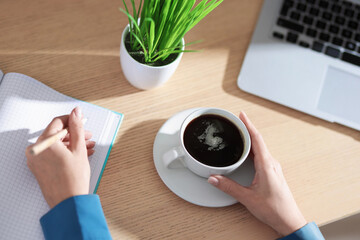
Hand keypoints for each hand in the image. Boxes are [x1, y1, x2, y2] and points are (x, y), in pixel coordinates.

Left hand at [26, 107, 94, 207]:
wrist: (69, 202)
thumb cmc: (73, 179)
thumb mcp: (79, 149)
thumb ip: (77, 128)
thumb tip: (76, 112)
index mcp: (44, 143)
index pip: (57, 122)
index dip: (72, 120)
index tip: (81, 120)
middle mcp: (36, 150)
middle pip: (56, 134)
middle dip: (74, 134)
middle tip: (88, 136)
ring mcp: (36, 160)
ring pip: (56, 144)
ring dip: (72, 143)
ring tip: (88, 146)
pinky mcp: (39, 168)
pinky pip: (52, 154)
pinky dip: (65, 152)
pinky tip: (80, 154)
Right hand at [208, 112, 306, 236]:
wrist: (289, 220)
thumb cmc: (275, 209)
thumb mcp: (247, 197)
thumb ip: (229, 187)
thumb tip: (214, 178)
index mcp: (266, 165)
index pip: (256, 139)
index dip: (248, 125)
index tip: (242, 115)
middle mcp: (271, 164)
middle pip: (258, 140)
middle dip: (247, 129)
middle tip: (237, 121)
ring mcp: (273, 168)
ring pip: (260, 148)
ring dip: (250, 139)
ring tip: (240, 133)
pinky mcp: (272, 173)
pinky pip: (261, 156)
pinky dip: (253, 149)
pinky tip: (247, 152)